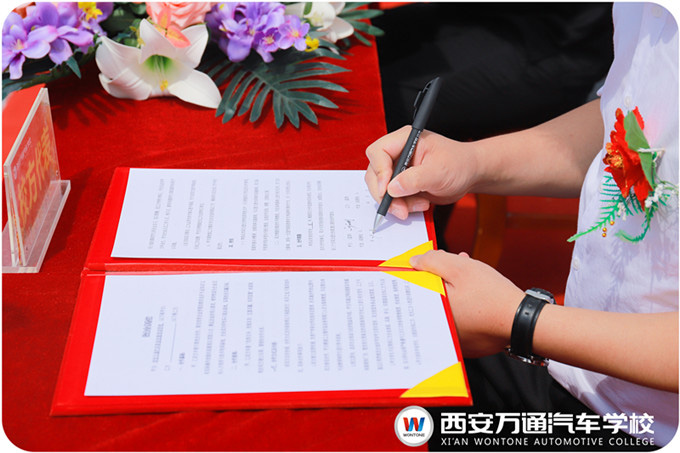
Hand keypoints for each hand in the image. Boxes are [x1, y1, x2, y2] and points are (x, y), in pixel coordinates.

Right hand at [364, 127, 478, 219]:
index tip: (387, 189)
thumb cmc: (459, 163)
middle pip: (374, 173)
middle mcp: (398, 153)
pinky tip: (420, 204)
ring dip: (397, 203)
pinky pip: (392, 198)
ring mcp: (398, 170)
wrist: (470, 174)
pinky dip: (403, 206)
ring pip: (382, 189)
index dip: (379, 171)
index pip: (378, 152)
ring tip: (420, 205)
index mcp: (405, 140)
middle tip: (400, 208)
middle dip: (385, 194)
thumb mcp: (438, 171)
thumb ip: (414, 179)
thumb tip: (391, 188)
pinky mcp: (402, 185)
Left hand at [410, 250, 523, 357]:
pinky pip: (460, 322)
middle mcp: (439, 330)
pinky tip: (476, 298)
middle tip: (456, 267)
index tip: (431, 264)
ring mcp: (453, 340)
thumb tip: (415, 261)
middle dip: (441, 280)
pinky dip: (464, 309)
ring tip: (470, 280)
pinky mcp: (467, 344)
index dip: (423, 272)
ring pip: (447, 309)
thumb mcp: (461, 268)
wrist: (523, 320)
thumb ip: (433, 261)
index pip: (415, 290)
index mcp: (432, 311)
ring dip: (453, 293)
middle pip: (432, 299)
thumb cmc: (492, 296)